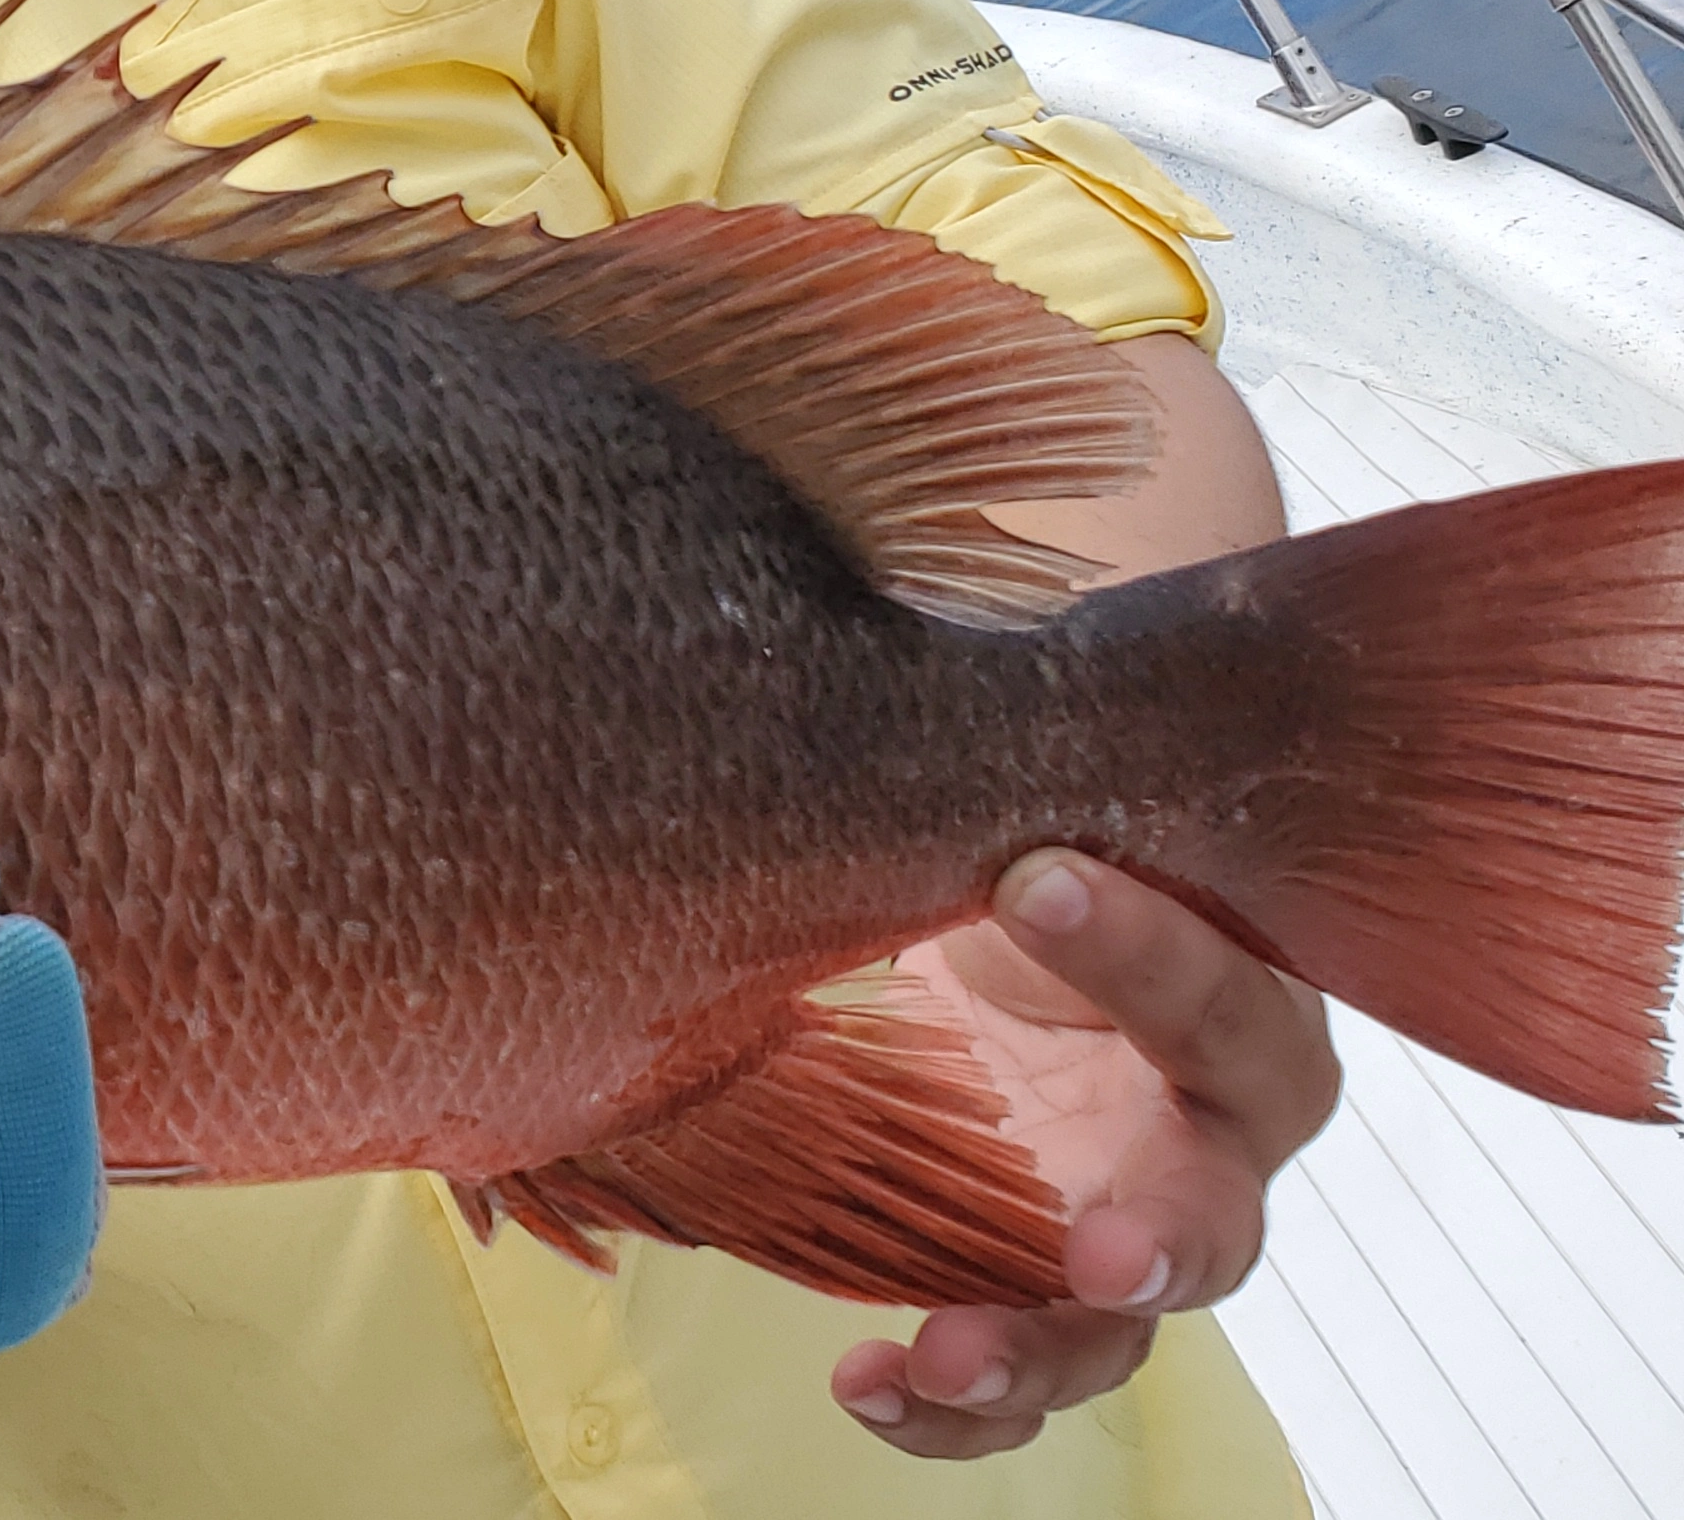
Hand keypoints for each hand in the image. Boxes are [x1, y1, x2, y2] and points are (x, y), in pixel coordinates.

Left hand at [833, 848, 1339, 1455]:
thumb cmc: (1021, 876)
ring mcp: (1117, 1236)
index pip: (1218, 998)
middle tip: (1103, 1251)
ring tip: (944, 1355)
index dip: (1143, 948)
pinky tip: (865, 1380)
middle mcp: (1201, 1150)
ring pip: (1113, 1336)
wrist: (946, 949)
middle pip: (1214, 1217)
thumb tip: (976, 699)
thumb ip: (1029, 800)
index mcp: (1239, 1022)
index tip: (1035, 878)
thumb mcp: (1028, 828)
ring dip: (1033, 1352)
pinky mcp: (1033, 1295)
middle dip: (1164, 1240)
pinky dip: (944, 1404)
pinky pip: (1012, 1381)